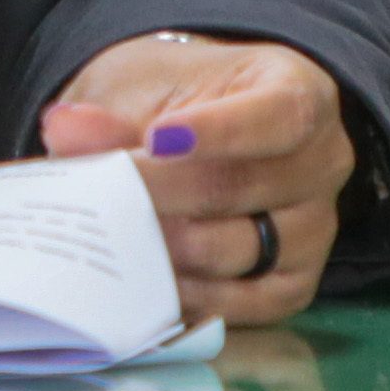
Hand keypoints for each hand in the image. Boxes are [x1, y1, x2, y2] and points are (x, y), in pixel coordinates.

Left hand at [39, 33, 352, 324]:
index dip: (219, 131)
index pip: (278, 117)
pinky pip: (235, 301)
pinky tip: (135, 271)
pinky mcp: (290, 286)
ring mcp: (313, 230)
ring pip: (232, 249)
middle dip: (156, 190)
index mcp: (301, 94)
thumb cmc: (169, 101)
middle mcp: (323, 163)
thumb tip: (65, 130)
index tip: (157, 136)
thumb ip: (109, 115)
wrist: (183, 138)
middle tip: (94, 186)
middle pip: (240, 187)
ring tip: (103, 228)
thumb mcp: (137, 89)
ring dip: (158, 242)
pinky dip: (178, 289)